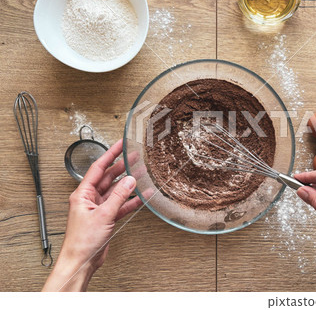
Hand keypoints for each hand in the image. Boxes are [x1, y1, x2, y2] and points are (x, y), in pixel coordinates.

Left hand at [43, 139, 142, 290]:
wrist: (81, 262)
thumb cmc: (82, 241)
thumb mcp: (103, 215)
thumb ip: (118, 197)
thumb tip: (130, 181)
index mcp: (82, 194)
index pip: (98, 168)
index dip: (110, 154)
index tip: (120, 144)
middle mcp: (90, 199)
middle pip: (108, 177)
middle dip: (122, 167)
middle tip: (135, 156)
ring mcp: (99, 208)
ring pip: (116, 191)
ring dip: (129, 184)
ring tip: (142, 173)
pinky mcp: (106, 218)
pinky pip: (121, 205)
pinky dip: (131, 201)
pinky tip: (142, 196)